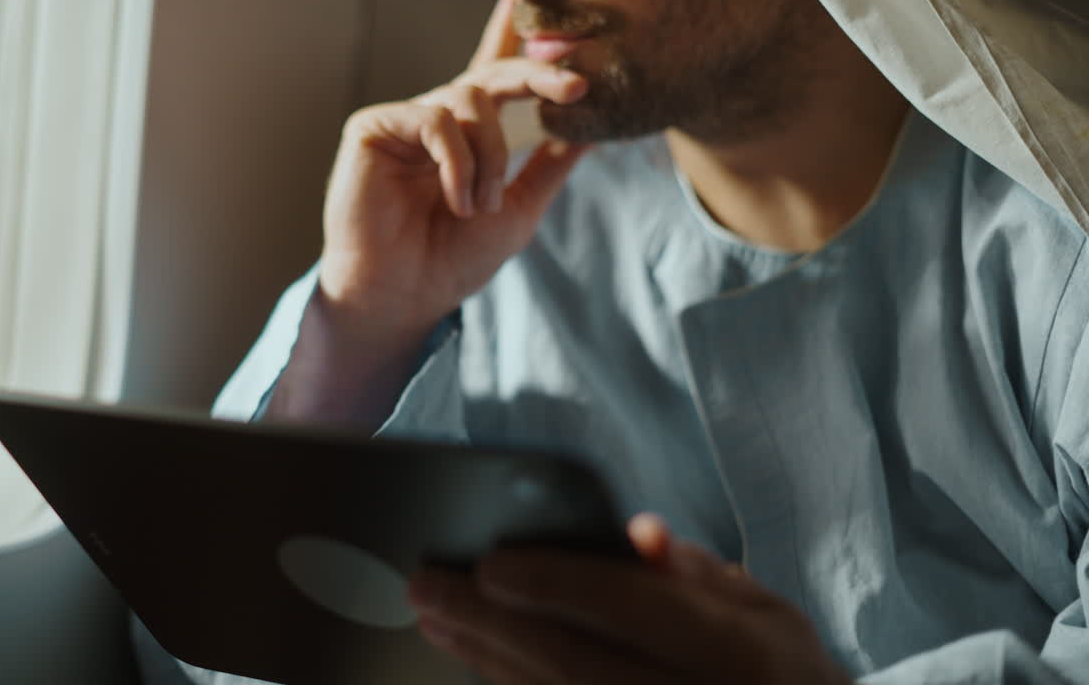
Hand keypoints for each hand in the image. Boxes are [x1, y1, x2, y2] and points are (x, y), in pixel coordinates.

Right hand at [318, 0, 589, 350]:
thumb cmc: (452, 260)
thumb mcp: (519, 209)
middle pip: (491, 73)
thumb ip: (550, 166)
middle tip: (575, 88)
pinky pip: (435, 119)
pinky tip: (458, 201)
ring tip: (483, 205)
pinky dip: (458, 162)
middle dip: (537, 75)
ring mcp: (405, 121)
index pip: (502, 79)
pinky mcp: (374, 127)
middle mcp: (438, 120)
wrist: (403, 295)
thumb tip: (595, 129)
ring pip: (469, 97)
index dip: (533, 58)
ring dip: (490, 154)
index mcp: (469, 135)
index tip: (580, 62)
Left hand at [408, 514, 852, 684]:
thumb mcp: (767, 612)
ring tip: (432, 616)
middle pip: (573, 663)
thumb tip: (635, 536)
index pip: (634, 609)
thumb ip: (697, 574)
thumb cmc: (780, 673)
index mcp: (742, 656)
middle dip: (491, 622)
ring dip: (483, 658)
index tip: (491, 561)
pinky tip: (476, 657)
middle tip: (426, 585)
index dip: (558, 582)